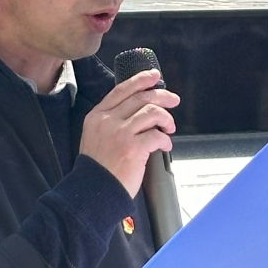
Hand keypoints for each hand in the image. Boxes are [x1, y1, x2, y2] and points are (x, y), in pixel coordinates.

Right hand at [79, 69, 179, 197]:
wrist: (94, 191)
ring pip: (152, 112)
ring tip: (169, 128)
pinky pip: (157, 135)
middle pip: (141, 98)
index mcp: (97, 116)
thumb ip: (112, 120)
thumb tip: (140, 110)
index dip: (141, 80)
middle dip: (162, 96)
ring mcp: (120, 134)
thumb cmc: (98, 168)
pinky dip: (166, 139)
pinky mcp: (133, 148)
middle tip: (173, 100)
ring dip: (166, 118)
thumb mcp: (95, 136)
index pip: (122, 90)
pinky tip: (165, 145)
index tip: (154, 76)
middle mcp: (107, 121)